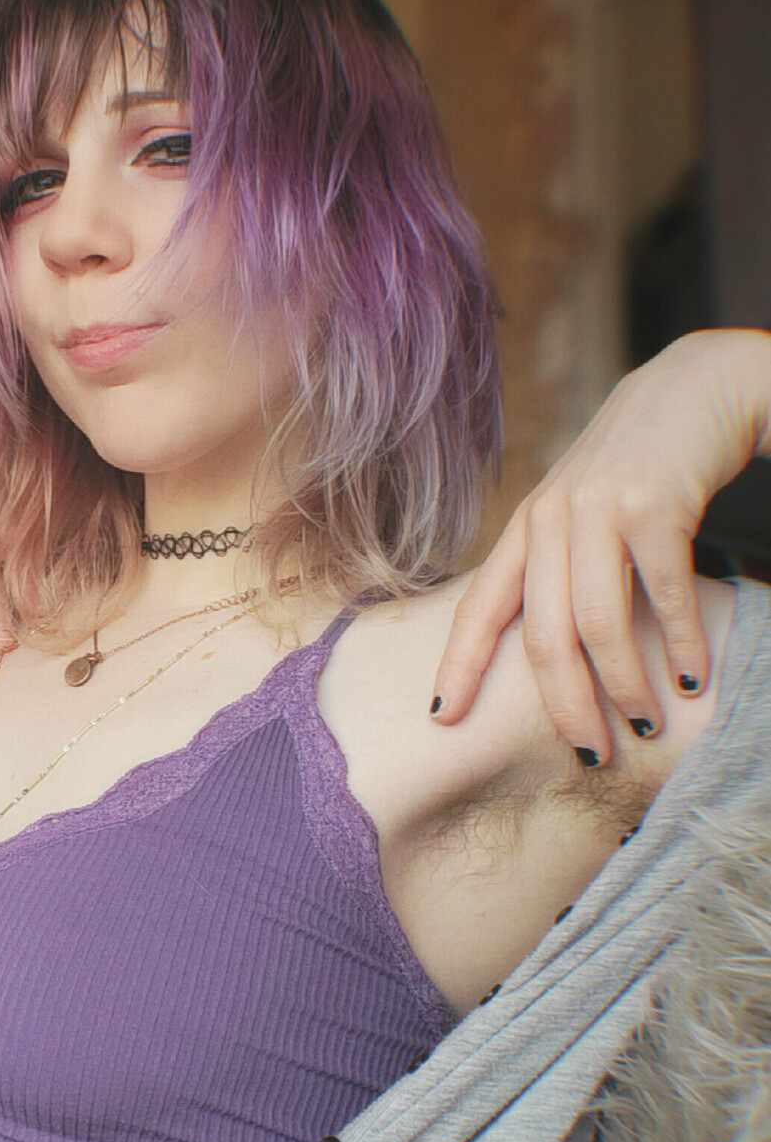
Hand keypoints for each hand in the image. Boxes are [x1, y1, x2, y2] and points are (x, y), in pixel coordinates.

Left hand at [429, 329, 770, 763]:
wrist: (699, 387)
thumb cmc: (639, 464)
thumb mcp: (581, 510)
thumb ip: (560, 567)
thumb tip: (554, 654)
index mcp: (528, 527)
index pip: (479, 606)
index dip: (458, 664)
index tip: (443, 717)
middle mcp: (552, 518)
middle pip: (545, 636)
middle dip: (567, 704)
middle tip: (590, 754)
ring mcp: (600, 509)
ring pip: (599, 624)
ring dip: (624, 684)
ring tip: (646, 723)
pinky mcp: (655, 504)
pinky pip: (663, 594)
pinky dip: (679, 643)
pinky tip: (692, 677)